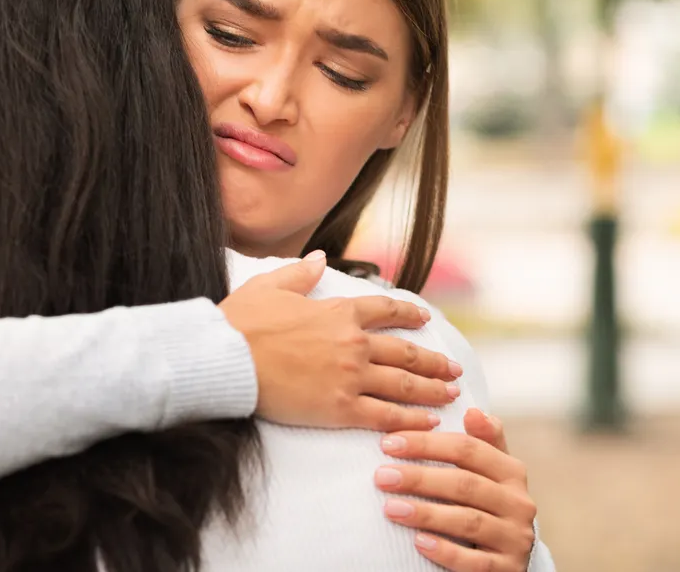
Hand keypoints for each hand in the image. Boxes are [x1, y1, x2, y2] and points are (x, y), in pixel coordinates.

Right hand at [219, 251, 461, 431]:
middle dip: (434, 361)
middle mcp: (353, 343)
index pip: (386, 310)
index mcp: (339, 312)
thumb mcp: (270, 286)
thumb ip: (300, 274)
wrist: (226, 359)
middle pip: (406, 351)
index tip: (425, 319)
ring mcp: (350, 376)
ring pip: (404, 384)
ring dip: (433, 389)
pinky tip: (429, 421)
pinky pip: (386, 415)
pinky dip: (412, 419)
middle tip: (453, 368)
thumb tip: (319, 259)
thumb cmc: (241, 323)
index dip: (409, 313)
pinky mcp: (340, 408)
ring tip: (451, 394)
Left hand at [373, 408, 536, 571]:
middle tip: (381, 476)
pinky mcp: (506, 569)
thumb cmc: (488, 505)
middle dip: (420, 478)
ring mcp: (514, 539)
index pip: (468, 449)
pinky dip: (445, 550)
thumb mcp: (491, 472)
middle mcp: (519, 504)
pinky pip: (473, 561)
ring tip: (390, 508)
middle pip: (465, 484)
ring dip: (426, 513)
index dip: (427, 444)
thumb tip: (472, 410)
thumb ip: (483, 441)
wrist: (506, 559)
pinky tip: (418, 542)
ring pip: (468, 522)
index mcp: (512, 473)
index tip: (389, 443)